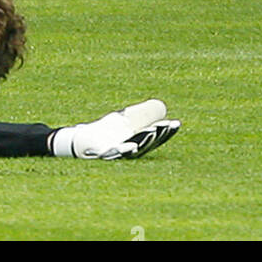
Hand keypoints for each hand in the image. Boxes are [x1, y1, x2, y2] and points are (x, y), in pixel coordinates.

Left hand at [52, 100, 179, 158]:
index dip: (166, 132)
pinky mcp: (101, 154)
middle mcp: (130, 151)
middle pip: (146, 144)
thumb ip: (143, 113)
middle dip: (156, 135)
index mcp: (138, 143)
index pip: (156, 138)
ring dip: (142, 141)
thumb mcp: (128, 118)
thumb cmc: (109, 131)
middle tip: (164, 125)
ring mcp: (116, 154)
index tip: (176, 123)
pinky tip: (128, 146)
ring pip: (132, 150)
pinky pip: (111, 153)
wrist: (84, 140)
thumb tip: (162, 107)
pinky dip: (120, 149)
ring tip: (150, 131)